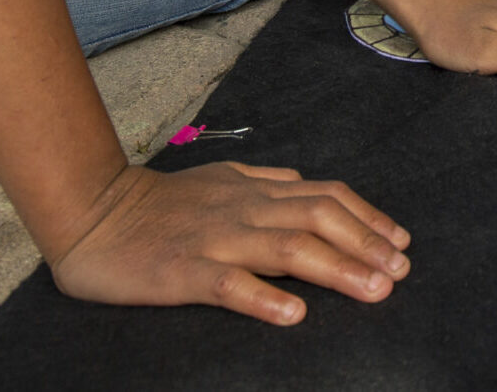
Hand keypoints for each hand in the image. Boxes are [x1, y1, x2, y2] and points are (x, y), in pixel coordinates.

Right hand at [48, 161, 410, 324]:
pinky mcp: (183, 272)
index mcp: (257, 190)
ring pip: (288, 248)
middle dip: (366, 245)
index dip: (368, 218)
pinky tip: (293, 316)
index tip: (400, 242)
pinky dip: (264, 298)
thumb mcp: (224, 179)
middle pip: (319, 220)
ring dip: (336, 268)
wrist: (95, 211)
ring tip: (372, 290)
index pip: (327, 197)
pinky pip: (228, 285)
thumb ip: (267, 182)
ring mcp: (216, 239)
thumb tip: (306, 182)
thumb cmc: (163, 201)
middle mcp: (246, 209)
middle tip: (401, 273)